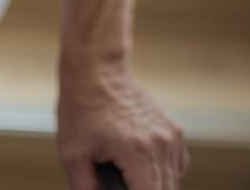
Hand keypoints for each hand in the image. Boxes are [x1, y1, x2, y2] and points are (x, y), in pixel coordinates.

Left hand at [55, 64, 188, 189]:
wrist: (96, 72)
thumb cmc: (81, 109)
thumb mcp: (72, 154)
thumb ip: (85, 187)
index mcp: (138, 152)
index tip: (121, 189)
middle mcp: (162, 144)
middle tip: (120, 182)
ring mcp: (172, 136)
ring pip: (174, 181)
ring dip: (155, 186)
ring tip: (128, 176)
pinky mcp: (175, 130)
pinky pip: (178, 165)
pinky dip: (163, 174)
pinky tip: (142, 169)